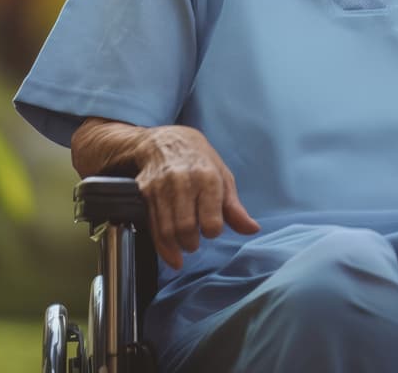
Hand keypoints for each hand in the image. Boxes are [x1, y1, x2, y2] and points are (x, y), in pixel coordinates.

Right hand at [132, 125, 260, 269]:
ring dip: (177, 247)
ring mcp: (161, 188)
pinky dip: (162, 247)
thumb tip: (252, 229)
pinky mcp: (145, 194)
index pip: (211, 219)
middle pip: (186, 227)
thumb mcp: (223, 177)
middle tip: (196, 242)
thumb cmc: (200, 160)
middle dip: (192, 242)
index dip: (213, 230)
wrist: (165, 142)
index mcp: (207, 177)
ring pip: (167, 230)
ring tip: (185, 247)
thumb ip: (235, 208)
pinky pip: (152, 226)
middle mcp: (183, 182)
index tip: (212, 230)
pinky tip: (170, 255)